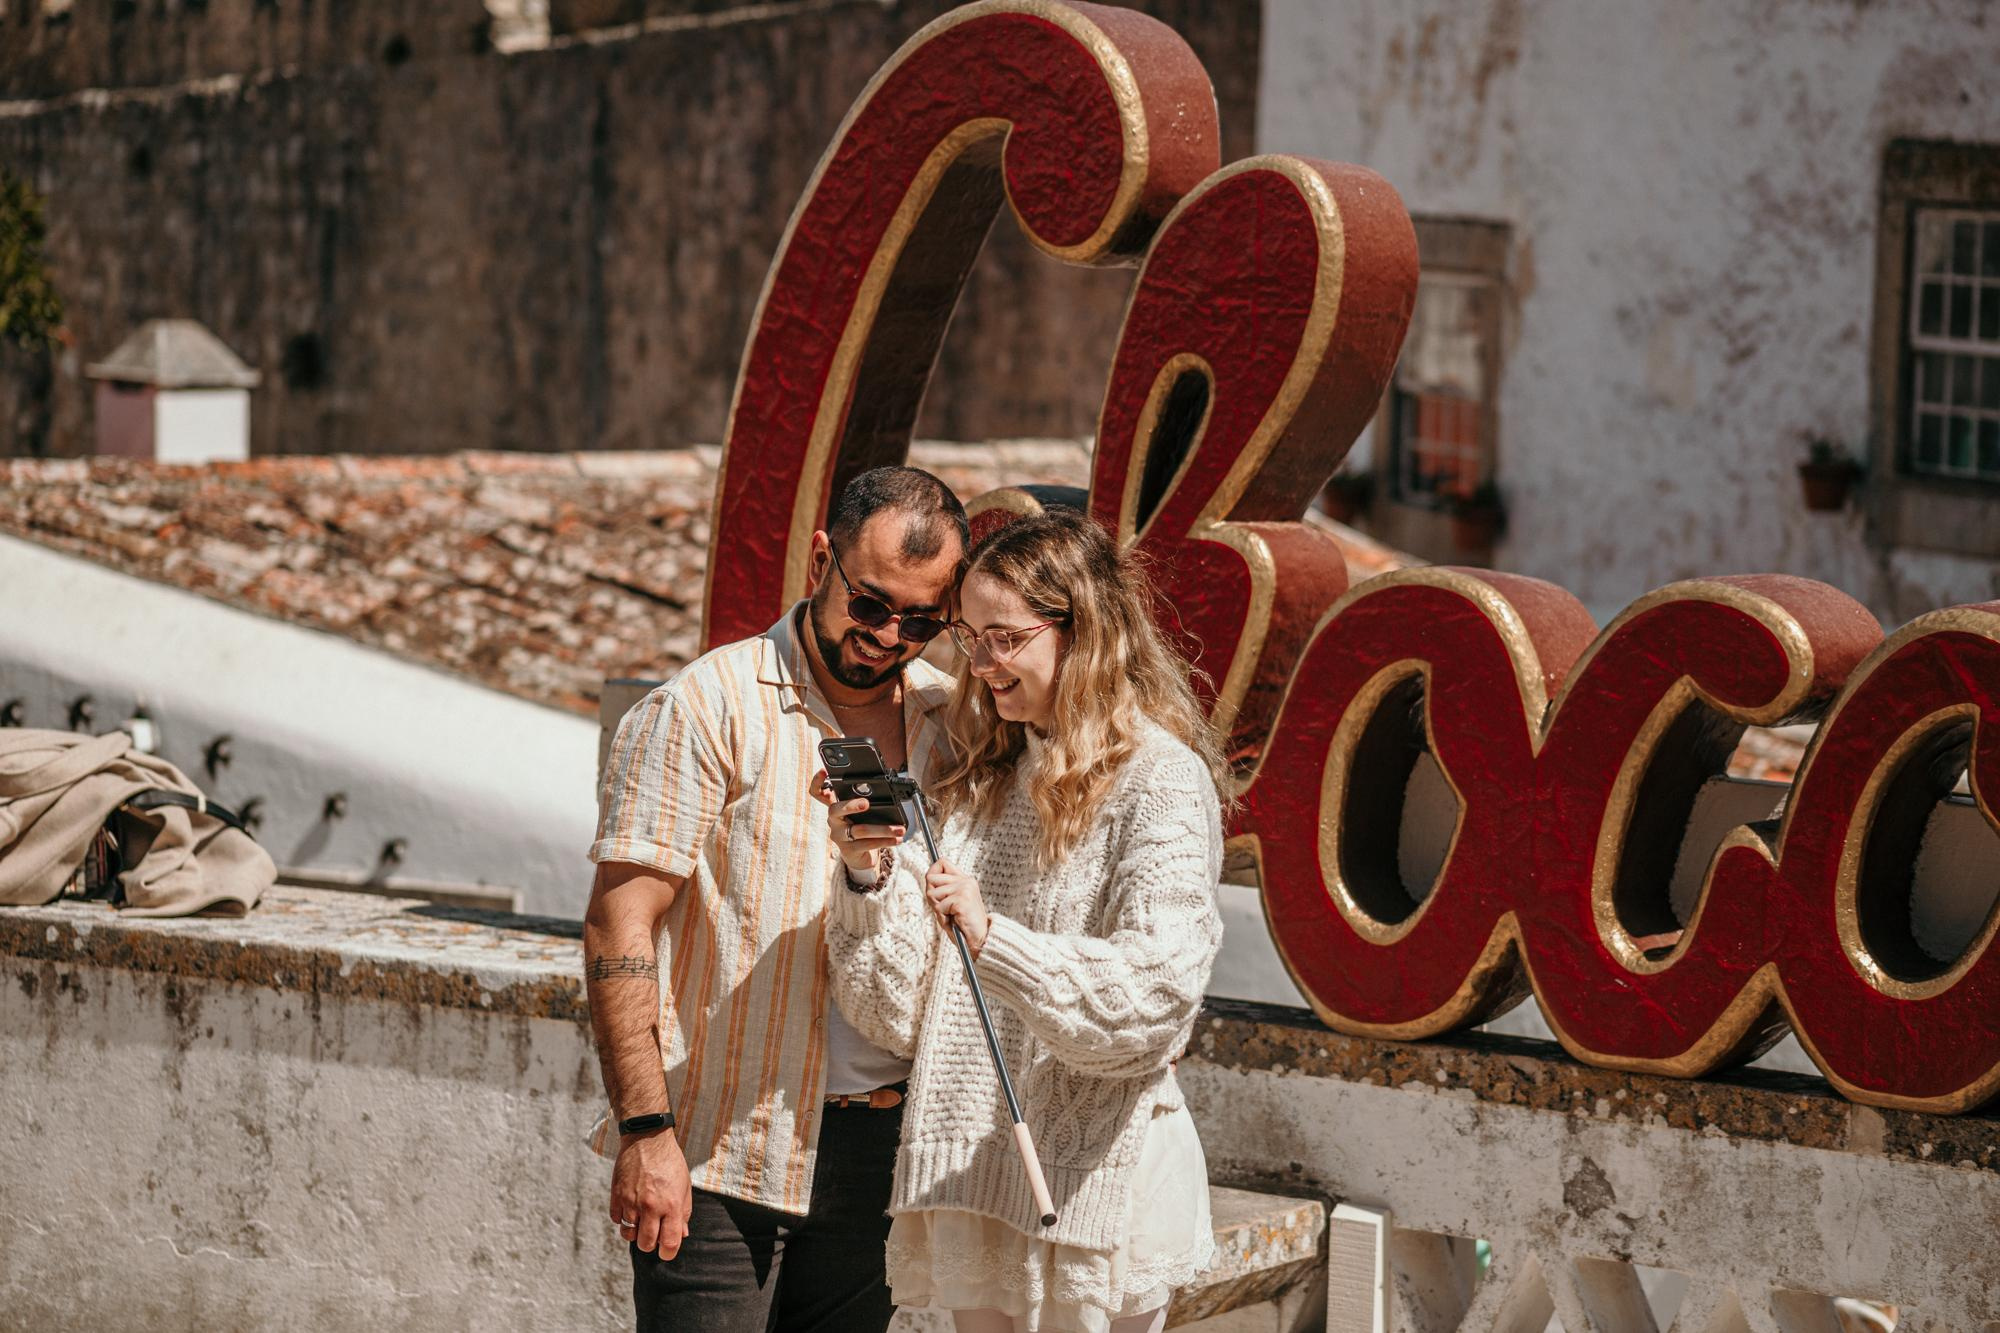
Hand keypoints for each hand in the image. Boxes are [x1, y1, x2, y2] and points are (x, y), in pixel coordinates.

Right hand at [611, 1125, 691, 1257]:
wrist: (647, 1138)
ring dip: (635, 1232)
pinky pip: (616, 1219)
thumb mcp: (684, 1186)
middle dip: (650, 1244)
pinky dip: (623, 1218)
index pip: (669, 1242)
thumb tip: (682, 1235)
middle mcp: (651, 1206)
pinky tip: (630, 1207)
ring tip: (641, 1220)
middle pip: (645, 1244)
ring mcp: (631, 1201)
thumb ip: (683, 1212)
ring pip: (628, 1234)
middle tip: (653, 1235)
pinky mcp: (616, 1195)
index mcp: (671, 1205)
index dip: (668, 1253)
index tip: (667, 1252)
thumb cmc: (670, 1162)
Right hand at [811, 768, 904, 879]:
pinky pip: (867, 844)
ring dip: (883, 829)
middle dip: (851, 805)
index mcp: (836, 806)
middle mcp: (834, 820)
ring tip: (899, 829)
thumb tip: (886, 789)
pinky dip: (885, 841)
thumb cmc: (861, 827)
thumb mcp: (861, 812)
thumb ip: (866, 799)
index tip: (824, 771)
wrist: (860, 856)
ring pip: (860, 830)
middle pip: (835, 810)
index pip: (818, 793)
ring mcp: (839, 836)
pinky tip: (896, 839)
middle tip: (866, 803)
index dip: (818, 782)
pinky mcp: (848, 850)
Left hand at [926, 858, 989, 956]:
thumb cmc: (963, 924)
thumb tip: (928, 877)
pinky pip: (938, 907)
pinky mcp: (962, 900)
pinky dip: (943, 918)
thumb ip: (941, 889)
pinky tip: (955, 921)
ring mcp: (965, 889)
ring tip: (951, 916)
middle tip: (945, 909)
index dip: (932, 874)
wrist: (980, 940)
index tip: (936, 890)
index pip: (942, 862)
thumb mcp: (950, 902)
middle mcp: (966, 881)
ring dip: (938, 909)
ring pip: (932, 894)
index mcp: (965, 879)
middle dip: (932, 896)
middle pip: (931, 878)